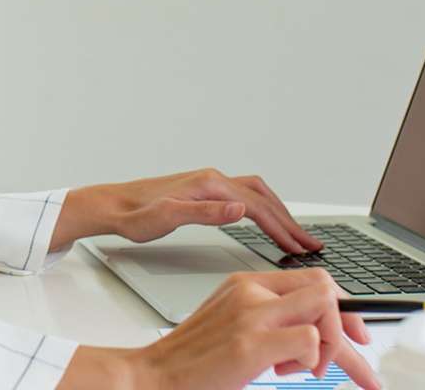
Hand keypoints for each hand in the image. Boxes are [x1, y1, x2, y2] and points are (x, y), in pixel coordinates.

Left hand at [51, 168, 322, 254]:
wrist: (114, 205)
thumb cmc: (136, 215)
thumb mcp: (168, 218)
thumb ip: (206, 213)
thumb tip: (240, 209)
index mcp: (210, 185)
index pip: (257, 207)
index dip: (281, 228)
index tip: (299, 246)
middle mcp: (214, 179)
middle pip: (264, 198)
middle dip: (289, 221)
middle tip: (310, 244)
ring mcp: (211, 183)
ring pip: (258, 194)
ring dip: (279, 212)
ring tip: (296, 234)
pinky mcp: (206, 191)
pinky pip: (246, 195)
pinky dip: (264, 208)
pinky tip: (266, 220)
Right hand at [57, 270, 379, 389]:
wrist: (152, 376)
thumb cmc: (193, 360)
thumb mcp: (233, 325)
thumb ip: (269, 318)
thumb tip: (313, 332)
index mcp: (246, 283)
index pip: (311, 280)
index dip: (341, 307)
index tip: (357, 333)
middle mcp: (250, 290)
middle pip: (325, 288)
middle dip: (348, 325)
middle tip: (359, 353)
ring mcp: (251, 314)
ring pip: (323, 307)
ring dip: (330, 344)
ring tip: (309, 369)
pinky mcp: (251, 343)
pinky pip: (309, 341)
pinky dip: (311, 360)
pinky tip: (287, 372)